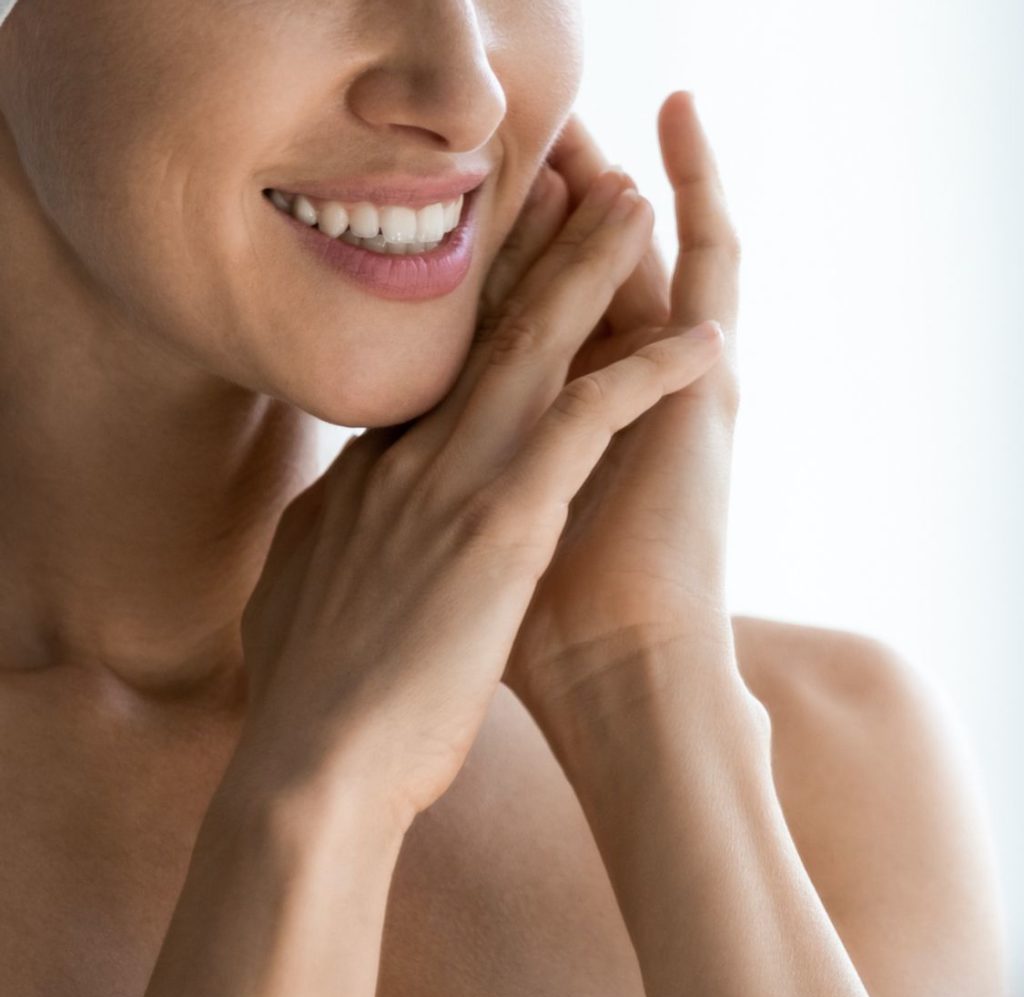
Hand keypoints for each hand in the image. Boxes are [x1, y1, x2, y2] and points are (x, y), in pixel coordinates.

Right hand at [235, 158, 723, 827]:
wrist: (314, 765)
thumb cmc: (314, 697)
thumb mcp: (304, 589)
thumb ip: (330, 534)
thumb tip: (338, 511)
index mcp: (367, 475)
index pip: (429, 370)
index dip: (468, 303)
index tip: (499, 254)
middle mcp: (409, 455)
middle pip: (476, 330)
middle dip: (527, 248)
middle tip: (569, 180)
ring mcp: (455, 480)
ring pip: (534, 346)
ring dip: (590, 269)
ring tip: (632, 203)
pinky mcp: (505, 522)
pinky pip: (591, 420)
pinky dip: (650, 373)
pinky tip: (702, 336)